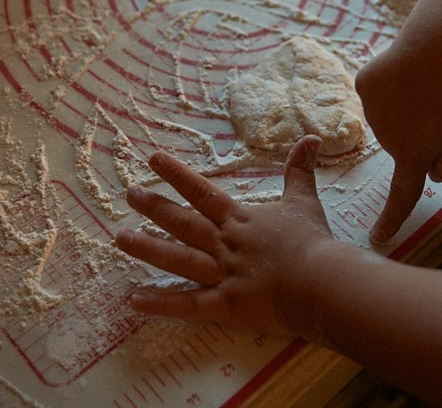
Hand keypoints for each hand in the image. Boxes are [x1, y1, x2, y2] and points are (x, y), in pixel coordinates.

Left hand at [115, 135, 334, 336]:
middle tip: (129, 195)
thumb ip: (301, 170)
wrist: (321, 283)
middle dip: (155, 207)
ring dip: (148, 249)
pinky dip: (161, 305)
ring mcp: (222, 275)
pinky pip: (188, 305)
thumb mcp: (305, 201)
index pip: (202, 192)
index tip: (152, 160)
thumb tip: (312, 137)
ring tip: (120, 239)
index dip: (177, 175)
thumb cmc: (313, 242)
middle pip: (183, 223)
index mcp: (240, 220)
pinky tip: (133, 301)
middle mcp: (225, 244)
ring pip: (178, 260)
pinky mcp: (225, 306)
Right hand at [355, 42, 441, 243]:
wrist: (436, 46)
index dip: (391, 219)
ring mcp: (370, 110)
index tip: (377, 237)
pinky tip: (407, 72)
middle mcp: (385, 138)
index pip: (401, 195)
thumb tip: (429, 173)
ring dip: (405, 108)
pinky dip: (391, 86)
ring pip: (390, 118)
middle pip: (403, 144)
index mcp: (411, 155)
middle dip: (418, 134)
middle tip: (441, 108)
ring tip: (427, 85)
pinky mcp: (364, 84)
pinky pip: (378, 93)